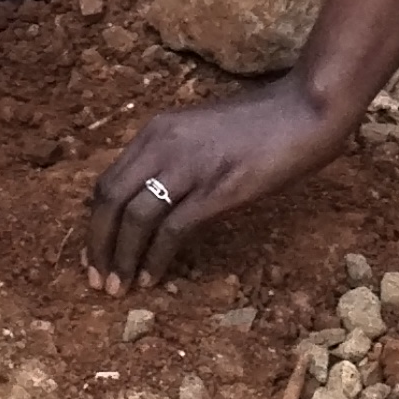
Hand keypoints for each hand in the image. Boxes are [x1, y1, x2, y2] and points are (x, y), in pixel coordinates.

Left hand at [86, 79, 347, 286]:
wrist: (304, 109)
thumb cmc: (261, 123)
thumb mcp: (202, 134)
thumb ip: (174, 158)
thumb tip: (153, 197)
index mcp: (157, 130)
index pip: (107, 181)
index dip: (95, 222)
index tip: (94, 254)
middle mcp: (164, 145)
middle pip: (109, 200)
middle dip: (97, 244)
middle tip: (96, 280)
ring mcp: (190, 167)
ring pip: (135, 218)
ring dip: (121, 258)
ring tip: (119, 288)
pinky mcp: (217, 190)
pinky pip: (172, 229)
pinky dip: (156, 258)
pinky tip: (153, 278)